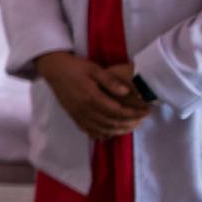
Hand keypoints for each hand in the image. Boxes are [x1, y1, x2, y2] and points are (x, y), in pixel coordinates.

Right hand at [37, 52, 152, 139]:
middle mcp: (84, 110)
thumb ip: (110, 81)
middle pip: (112, 123)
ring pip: (102, 130)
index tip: (147, 111)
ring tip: (132, 125)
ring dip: (119, 130)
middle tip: (143, 118)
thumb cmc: (76, 67)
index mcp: (91, 97)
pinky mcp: (74, 117)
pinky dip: (103, 134)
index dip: (134, 113)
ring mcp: (78, 115)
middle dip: (130, 123)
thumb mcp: (95, 69)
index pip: (118, 111)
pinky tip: (112, 132)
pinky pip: (90, 131)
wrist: (54, 70)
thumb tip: (126, 93)